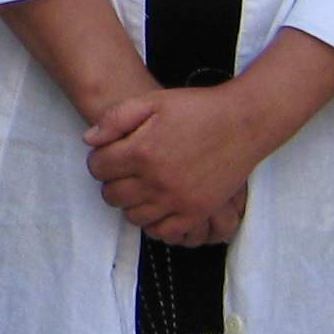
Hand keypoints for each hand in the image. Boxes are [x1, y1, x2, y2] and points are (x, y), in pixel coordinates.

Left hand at [84, 86, 268, 235]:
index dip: (100, 159)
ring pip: (133, 216)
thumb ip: (116, 119)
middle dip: (112, 181)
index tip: (111, 154)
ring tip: (142, 186)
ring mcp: (177, 201)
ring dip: (132, 202)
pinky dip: (155, 222)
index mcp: (141, 152)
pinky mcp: (197, 212)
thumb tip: (89, 141)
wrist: (244, 122)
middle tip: (125, 170)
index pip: (97, 168)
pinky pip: (163, 232)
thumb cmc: (197, 108)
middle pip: (112, 195)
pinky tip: (159, 205)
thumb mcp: (152, 101)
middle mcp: (156, 181)